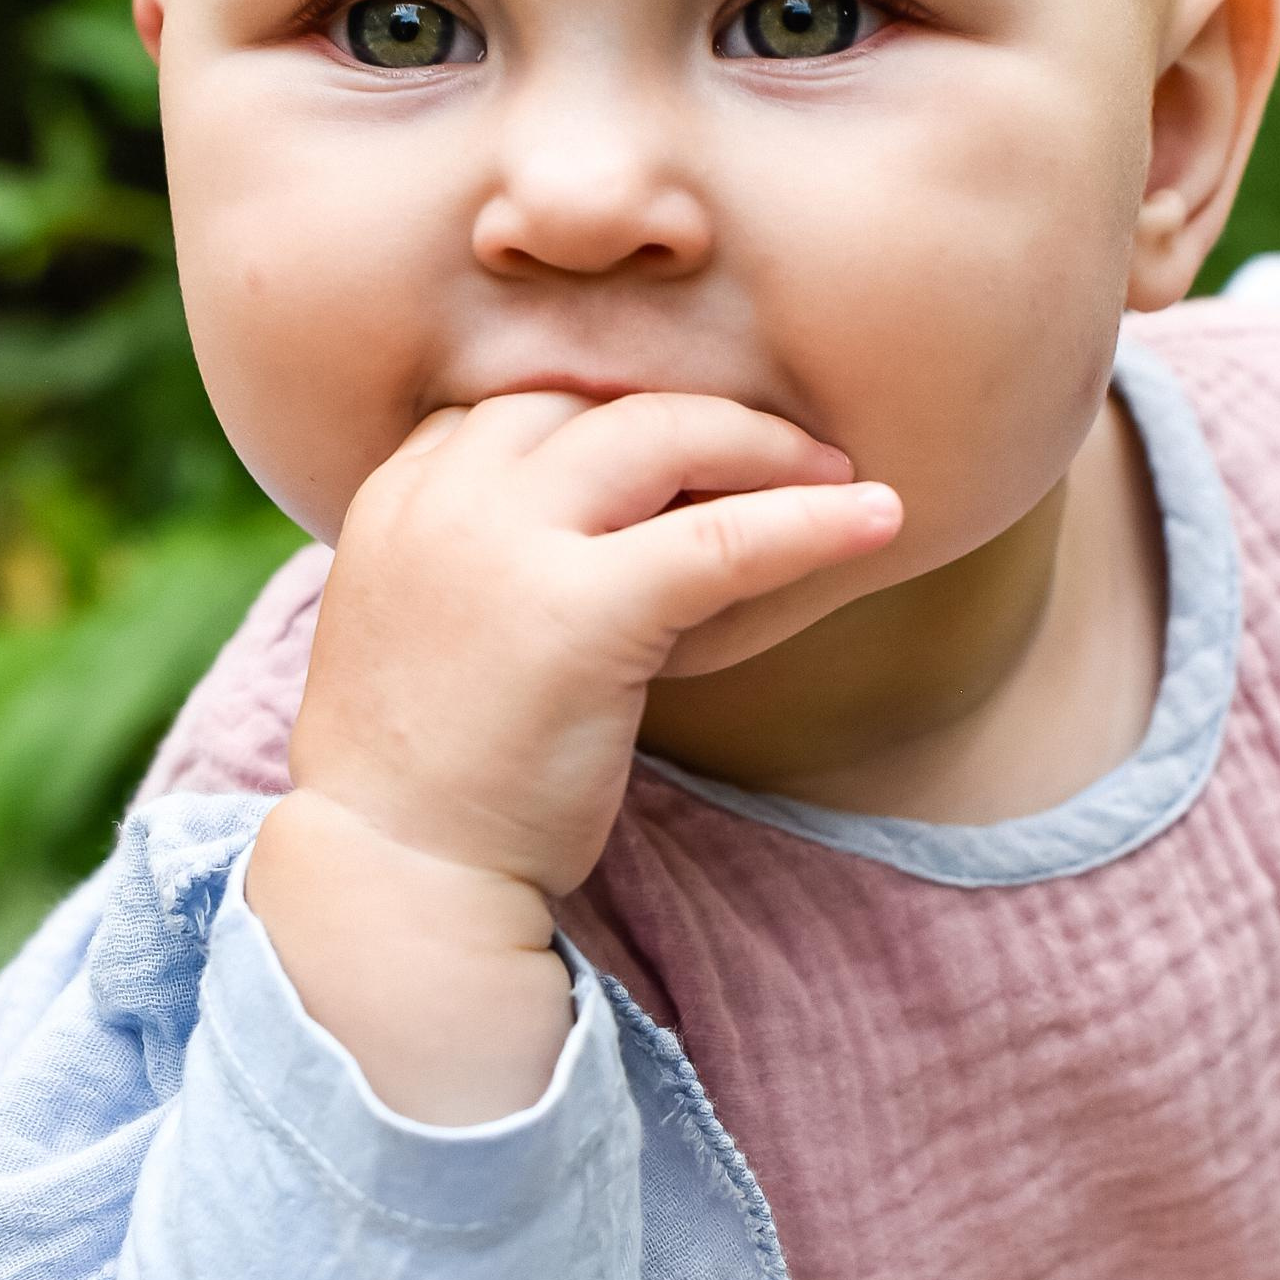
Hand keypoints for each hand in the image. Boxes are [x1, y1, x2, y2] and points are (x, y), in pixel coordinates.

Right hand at [293, 390, 897, 890]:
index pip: (522, 403)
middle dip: (698, 414)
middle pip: (595, 398)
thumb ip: (478, 555)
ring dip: (762, 445)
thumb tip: (584, 530)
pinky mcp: (579, 612)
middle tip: (783, 449)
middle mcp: (441, 499)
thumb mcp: (424, 625)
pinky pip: (721, 541)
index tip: (686, 451)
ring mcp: (504, 547)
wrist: (397, 881)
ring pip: (662, 435)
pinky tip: (883, 518)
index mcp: (396, 496)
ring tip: (835, 473)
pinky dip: (810, 523)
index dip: (614, 417)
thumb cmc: (425, 779)